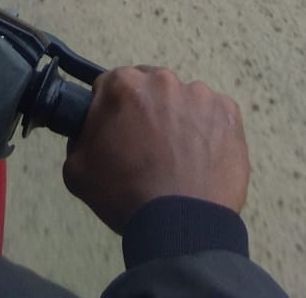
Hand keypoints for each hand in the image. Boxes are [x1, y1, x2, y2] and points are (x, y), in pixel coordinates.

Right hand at [62, 65, 249, 233]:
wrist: (180, 225)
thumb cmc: (128, 196)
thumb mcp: (77, 170)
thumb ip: (79, 137)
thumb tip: (91, 129)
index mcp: (124, 85)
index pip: (112, 87)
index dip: (112, 112)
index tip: (118, 133)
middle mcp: (163, 80)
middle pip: (150, 89)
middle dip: (146, 112)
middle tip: (147, 149)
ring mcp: (200, 94)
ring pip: (183, 102)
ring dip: (178, 121)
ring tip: (177, 159)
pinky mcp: (228, 113)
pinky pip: (213, 115)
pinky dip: (207, 131)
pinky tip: (199, 159)